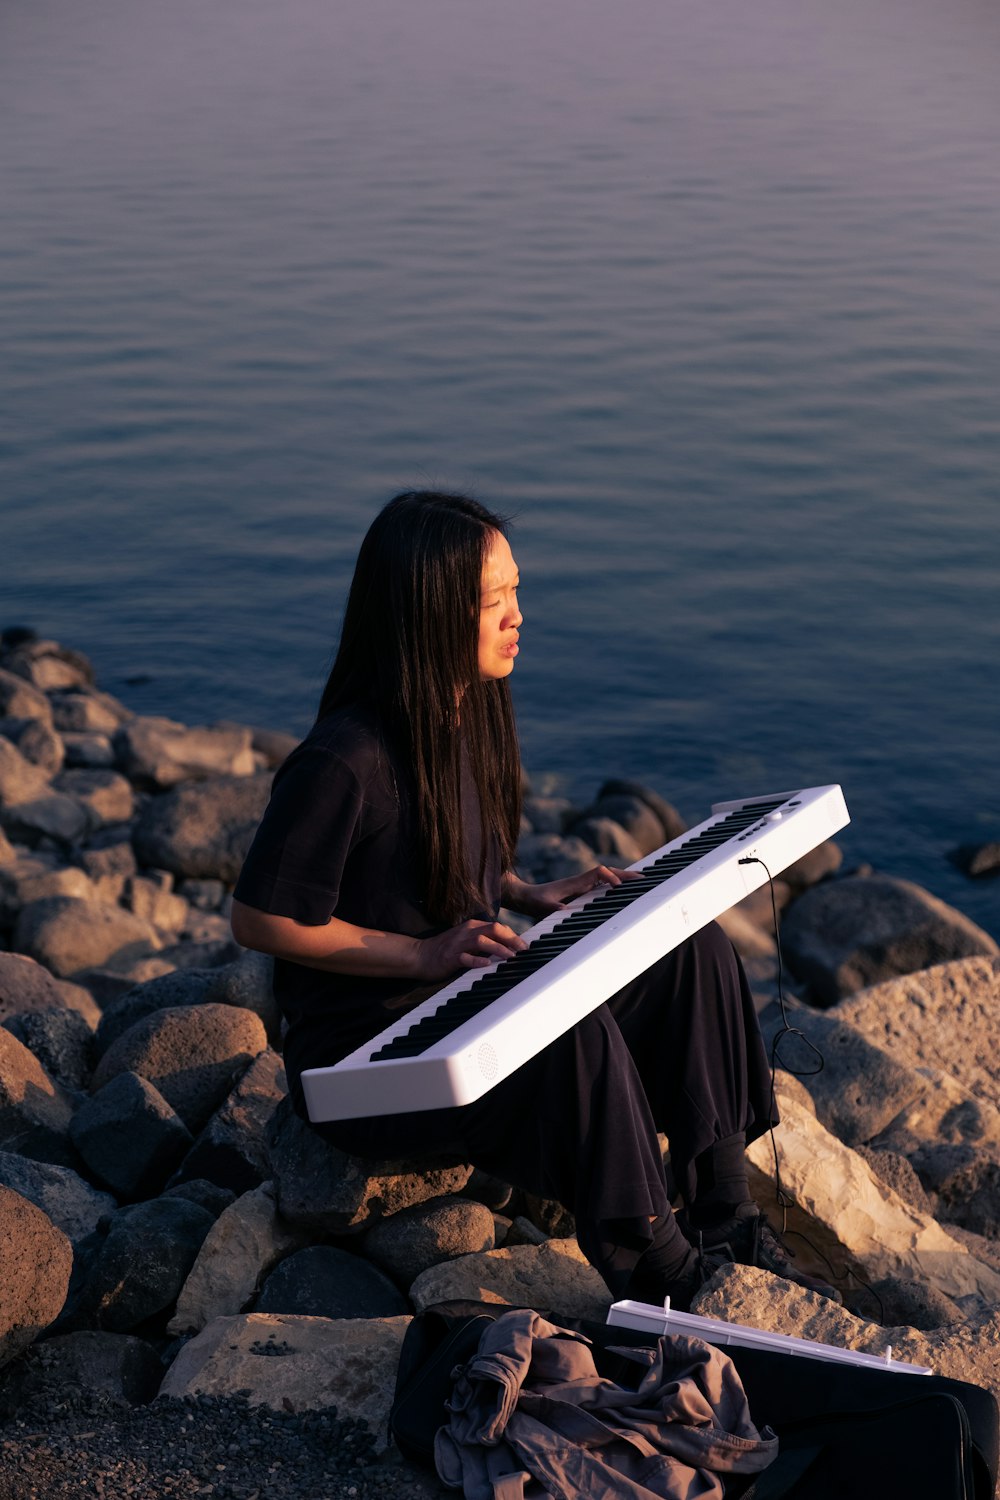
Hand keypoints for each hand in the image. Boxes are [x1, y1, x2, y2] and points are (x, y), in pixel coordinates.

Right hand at [417, 918, 528, 981]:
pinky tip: (487, 964)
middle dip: (511, 939)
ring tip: (511, 957)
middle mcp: (466, 932)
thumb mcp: (466, 940)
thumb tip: (506, 946)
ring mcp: (458, 944)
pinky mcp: (450, 957)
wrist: (419, 955)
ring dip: (498, 948)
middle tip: (523, 950)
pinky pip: (465, 957)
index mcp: (471, 926)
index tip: (525, 946)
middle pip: (493, 929)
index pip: (497, 927)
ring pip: (482, 941)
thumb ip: (483, 940)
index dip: (513, 935)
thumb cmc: (445, 950)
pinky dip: (477, 960)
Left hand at [504, 865, 641, 919]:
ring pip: (606, 876)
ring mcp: (581, 884)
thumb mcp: (542, 907)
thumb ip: (553, 908)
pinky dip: (613, 883)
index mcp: (575, 883)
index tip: (617, 886)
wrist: (524, 896)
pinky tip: (621, 888)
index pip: (598, 873)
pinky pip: (601, 883)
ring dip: (622, 877)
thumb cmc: (534, 902)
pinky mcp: (580, 889)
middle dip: (625, 874)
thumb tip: (564, 910)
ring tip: (639, 880)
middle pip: (607, 871)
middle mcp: (581, 881)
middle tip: (643, 878)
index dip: (610, 877)